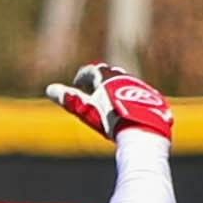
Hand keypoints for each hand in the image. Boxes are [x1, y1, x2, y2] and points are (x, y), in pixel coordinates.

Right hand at [46, 62, 172, 141]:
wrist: (143, 132)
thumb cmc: (111, 121)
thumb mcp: (87, 110)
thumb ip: (69, 98)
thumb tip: (49, 89)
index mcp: (107, 77)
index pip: (91, 71)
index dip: (82, 76)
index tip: (77, 84)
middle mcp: (125, 78)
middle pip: (109, 75)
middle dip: (99, 81)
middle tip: (93, 91)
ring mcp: (141, 88)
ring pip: (125, 84)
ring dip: (116, 90)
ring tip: (110, 103)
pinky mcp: (154, 100)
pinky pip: (140, 96)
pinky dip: (131, 101)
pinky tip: (130, 112)